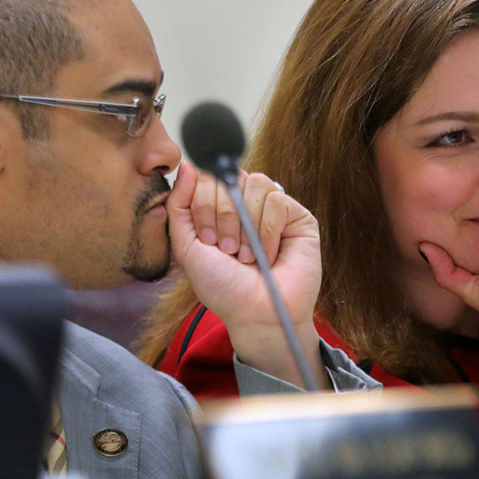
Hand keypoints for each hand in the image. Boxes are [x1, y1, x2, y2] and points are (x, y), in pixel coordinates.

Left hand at [167, 161, 324, 385]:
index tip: (208, 241)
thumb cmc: (224, 287)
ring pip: (255, 183)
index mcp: (222, 206)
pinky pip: (278, 200)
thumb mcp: (187, 246)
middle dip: (222, 216)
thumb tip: (187, 165)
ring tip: (247, 255)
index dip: (204, 204)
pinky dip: (268, 231)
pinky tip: (269, 255)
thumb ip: (179, 205)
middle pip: (230, 176)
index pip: (209, 175)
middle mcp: (248, 203)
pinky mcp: (299, 216)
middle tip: (226, 249)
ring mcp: (274, 208)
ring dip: (246, 225)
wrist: (255, 314)